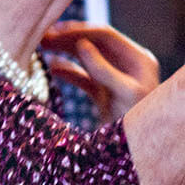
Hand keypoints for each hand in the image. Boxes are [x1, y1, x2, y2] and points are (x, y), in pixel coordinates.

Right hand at [42, 21, 158, 122]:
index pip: (106, 36)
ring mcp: (114, 80)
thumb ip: (104, 70)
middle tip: (43, 35)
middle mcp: (127, 66)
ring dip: (64, 51)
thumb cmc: (141, 123)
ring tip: (42, 45)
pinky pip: (83, 78)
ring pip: (86, 59)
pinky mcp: (104, 95)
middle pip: (94, 44)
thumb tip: (82, 45)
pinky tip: (52, 68)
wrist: (141, 153)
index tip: (58, 31)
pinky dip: (67, 72)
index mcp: (139, 59)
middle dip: (68, 38)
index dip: (81, 31)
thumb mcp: (125, 95)